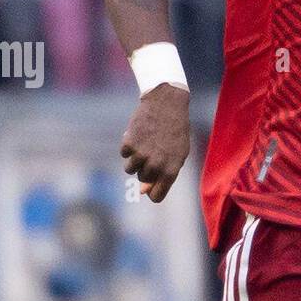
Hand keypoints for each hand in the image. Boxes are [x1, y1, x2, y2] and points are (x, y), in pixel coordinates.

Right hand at [120, 84, 190, 202]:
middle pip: (142, 181)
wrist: (166, 104)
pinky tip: (139, 134)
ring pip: (130, 169)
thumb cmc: (175, 131)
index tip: (152, 186)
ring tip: (146, 143)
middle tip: (155, 152)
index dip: (153, 192)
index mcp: (171, 170)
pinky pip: (124, 154)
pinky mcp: (129, 143)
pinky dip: (129, 146)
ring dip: (135, 159)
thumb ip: (162, 174)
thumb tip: (141, 191)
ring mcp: (141, 155)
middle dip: (146, 169)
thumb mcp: (177, 154)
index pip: (157, 196)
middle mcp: (156, 165)